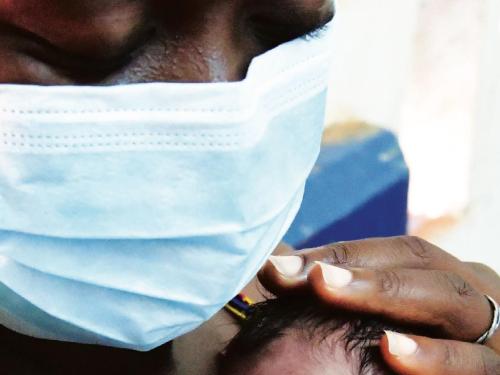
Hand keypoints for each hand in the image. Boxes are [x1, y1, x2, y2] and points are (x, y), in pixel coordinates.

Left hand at [258, 236, 499, 372]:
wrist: (456, 371)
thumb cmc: (411, 340)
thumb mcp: (377, 309)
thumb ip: (332, 286)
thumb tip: (275, 264)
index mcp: (438, 270)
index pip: (387, 248)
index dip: (333, 253)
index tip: (277, 267)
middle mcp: (469, 286)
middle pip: (415, 260)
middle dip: (354, 266)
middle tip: (301, 272)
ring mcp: (489, 326)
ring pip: (446, 298)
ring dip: (385, 293)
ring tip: (327, 289)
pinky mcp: (496, 369)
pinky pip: (474, 362)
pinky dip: (433, 355)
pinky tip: (390, 351)